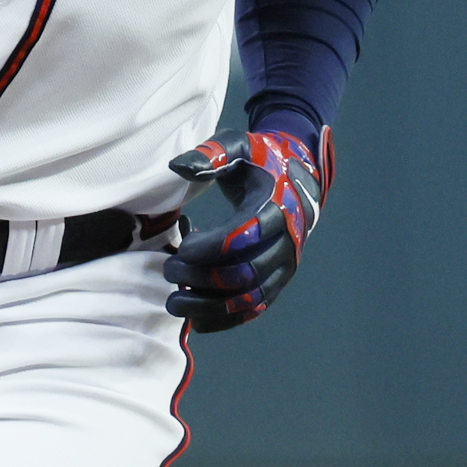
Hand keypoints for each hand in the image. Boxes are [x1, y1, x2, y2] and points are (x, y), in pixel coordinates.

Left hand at [163, 126, 332, 332]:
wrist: (298, 178)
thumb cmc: (260, 161)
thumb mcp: (238, 145)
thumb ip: (210, 153)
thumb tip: (177, 166)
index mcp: (277, 207)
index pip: (245, 235)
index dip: (211, 246)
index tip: (183, 246)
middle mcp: (286, 242)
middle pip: (244, 273)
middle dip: (201, 277)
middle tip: (169, 269)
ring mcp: (283, 267)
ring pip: (249, 299)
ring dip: (209, 306)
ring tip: (174, 302)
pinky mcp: (277, 283)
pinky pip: (253, 310)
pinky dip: (225, 320)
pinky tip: (195, 320)